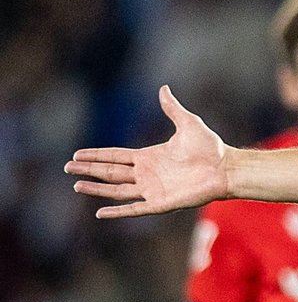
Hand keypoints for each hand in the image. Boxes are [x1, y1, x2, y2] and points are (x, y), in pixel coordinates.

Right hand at [65, 85, 229, 217]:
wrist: (225, 168)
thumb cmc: (210, 147)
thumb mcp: (188, 123)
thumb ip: (172, 109)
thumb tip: (164, 88)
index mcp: (149, 156)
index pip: (115, 156)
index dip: (96, 156)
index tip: (77, 155)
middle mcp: (147, 174)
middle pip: (110, 172)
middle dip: (89, 170)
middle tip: (68, 168)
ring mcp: (152, 189)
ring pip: (117, 190)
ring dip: (97, 188)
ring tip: (77, 185)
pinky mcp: (161, 203)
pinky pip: (134, 209)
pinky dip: (118, 212)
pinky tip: (100, 213)